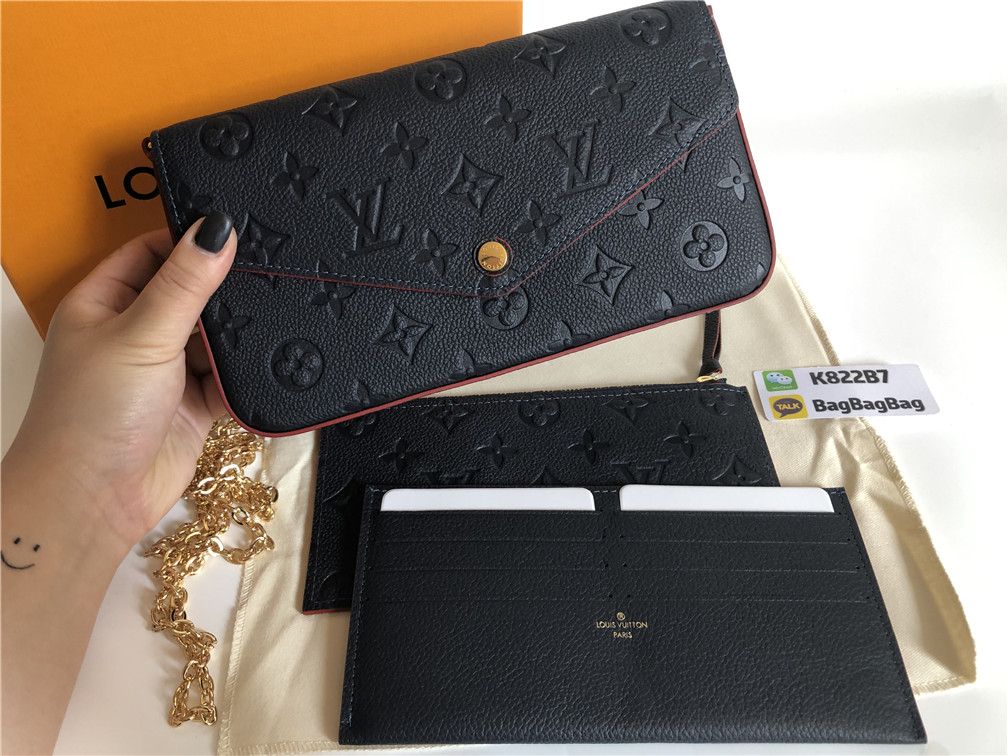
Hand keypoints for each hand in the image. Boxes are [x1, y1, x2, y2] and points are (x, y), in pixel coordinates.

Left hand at [4, 213, 236, 554]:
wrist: (96, 499)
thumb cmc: (91, 414)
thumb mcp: (142, 333)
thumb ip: (184, 282)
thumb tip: (215, 230)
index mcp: (102, 304)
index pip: (148, 252)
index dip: (185, 238)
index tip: (230, 229)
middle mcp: (132, 334)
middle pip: (187, 294)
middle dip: (220, 289)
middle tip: (263, 272)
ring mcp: (163, 372)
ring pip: (212, 338)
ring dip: (235, 336)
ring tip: (268, 319)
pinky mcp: (192, 406)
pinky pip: (228, 380)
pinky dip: (244, 375)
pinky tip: (267, 363)